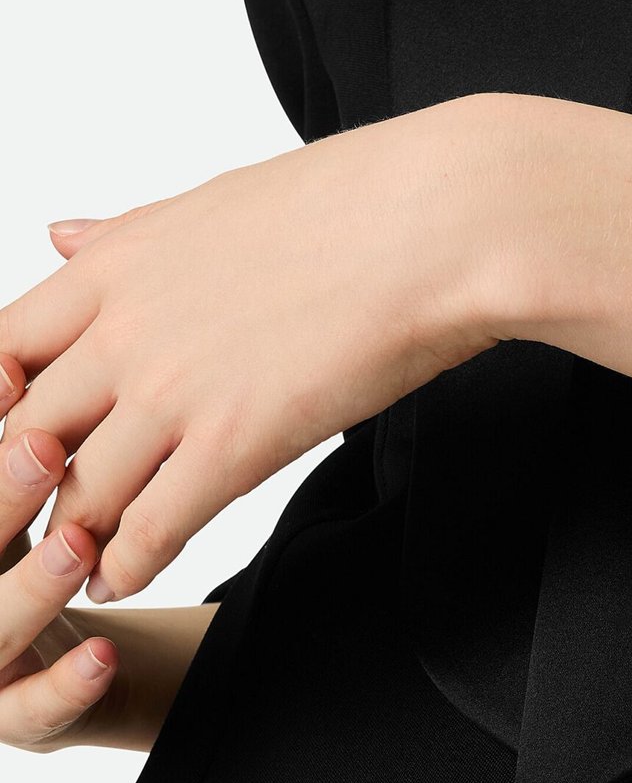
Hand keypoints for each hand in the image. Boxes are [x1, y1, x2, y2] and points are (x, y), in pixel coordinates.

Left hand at [0, 96, 503, 603]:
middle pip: (24, 433)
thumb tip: (57, 232)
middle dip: (21, 484)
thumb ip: (122, 233)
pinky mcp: (235, 444)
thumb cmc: (349, 201)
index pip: (0, 351)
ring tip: (73, 567)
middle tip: (28, 519)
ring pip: (78, 493)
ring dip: (72, 538)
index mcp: (114, 266)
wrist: (437, 226)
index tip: (15, 432)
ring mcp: (174, 391)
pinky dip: (127, 565)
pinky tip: (127, 581)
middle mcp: (125, 331)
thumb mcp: (208, 203)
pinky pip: (149, 528)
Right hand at [0, 374, 119, 751]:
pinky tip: (102, 652)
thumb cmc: (24, 540)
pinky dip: (65, 683)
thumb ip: (13, 428)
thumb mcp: (13, 485)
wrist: (71, 647)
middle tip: (42, 448)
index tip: (9, 374)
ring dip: (31, 588)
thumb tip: (18, 354)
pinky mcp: (10, 719)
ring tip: (77, 546)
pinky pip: (30, 711)